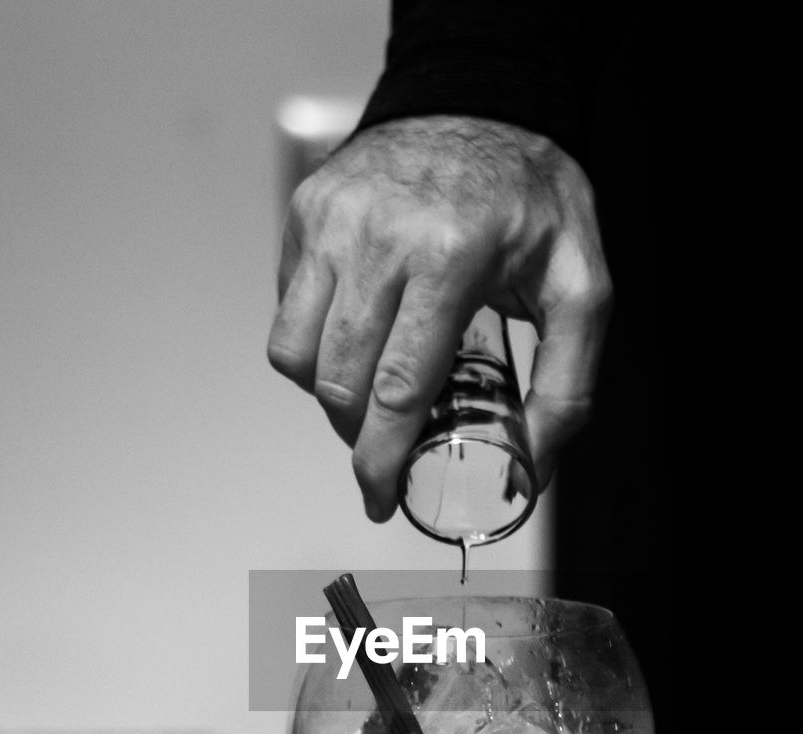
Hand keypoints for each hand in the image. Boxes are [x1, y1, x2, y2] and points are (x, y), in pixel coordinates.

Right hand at [268, 115, 610, 521]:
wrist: (483, 102)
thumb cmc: (532, 199)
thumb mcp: (581, 287)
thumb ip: (568, 385)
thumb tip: (532, 468)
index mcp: (450, 257)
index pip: (397, 390)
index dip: (381, 460)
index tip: (379, 498)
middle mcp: (378, 237)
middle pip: (337, 384)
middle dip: (356, 438)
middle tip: (383, 446)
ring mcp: (332, 220)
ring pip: (293, 353)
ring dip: (326, 395)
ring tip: (367, 390)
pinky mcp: (305, 212)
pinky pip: (285, 309)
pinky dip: (310, 345)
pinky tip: (355, 337)